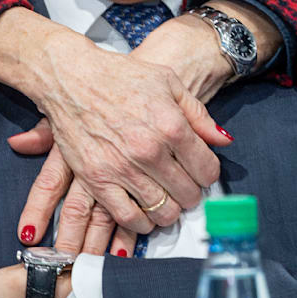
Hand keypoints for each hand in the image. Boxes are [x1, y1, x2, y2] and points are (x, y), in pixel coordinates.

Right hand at [10, 27, 229, 252]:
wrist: (73, 77)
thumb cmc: (121, 76)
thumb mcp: (168, 82)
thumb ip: (199, 114)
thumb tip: (224, 141)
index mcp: (171, 125)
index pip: (207, 170)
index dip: (208, 173)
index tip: (200, 170)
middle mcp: (150, 150)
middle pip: (188, 194)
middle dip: (192, 192)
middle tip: (184, 183)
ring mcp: (123, 168)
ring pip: (163, 211)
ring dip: (170, 208)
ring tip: (166, 196)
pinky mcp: (98, 180)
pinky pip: (129, 217)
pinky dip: (143, 221)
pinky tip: (145, 209)